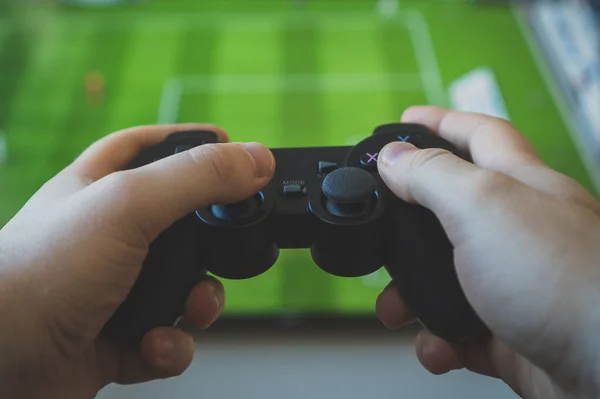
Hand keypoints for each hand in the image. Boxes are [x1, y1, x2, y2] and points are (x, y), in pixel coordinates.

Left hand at [0, 124, 274, 397]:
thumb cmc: (41, 272)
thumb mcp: (127, 205)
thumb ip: (196, 177)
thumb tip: (257, 158)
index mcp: (101, 188)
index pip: (152, 149)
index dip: (192, 144)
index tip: (232, 148)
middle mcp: (109, 236)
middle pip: (183, 225)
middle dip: (212, 244)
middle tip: (227, 249)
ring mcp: (114, 288)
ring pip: (183, 287)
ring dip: (199, 304)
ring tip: (189, 311)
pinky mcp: (117, 337)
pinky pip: (166, 337)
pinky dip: (169, 345)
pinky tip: (153, 345)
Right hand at [375, 106, 599, 398]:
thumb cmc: (565, 280)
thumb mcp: (484, 207)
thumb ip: (433, 176)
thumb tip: (392, 157)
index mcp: (519, 184)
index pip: (477, 135)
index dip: (438, 122)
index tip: (403, 121)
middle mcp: (517, 230)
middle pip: (449, 212)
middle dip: (407, 225)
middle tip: (383, 233)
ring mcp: (513, 282)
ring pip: (445, 277)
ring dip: (411, 295)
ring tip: (397, 310)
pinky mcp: (509, 331)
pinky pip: (457, 329)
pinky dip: (438, 339)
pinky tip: (439, 345)